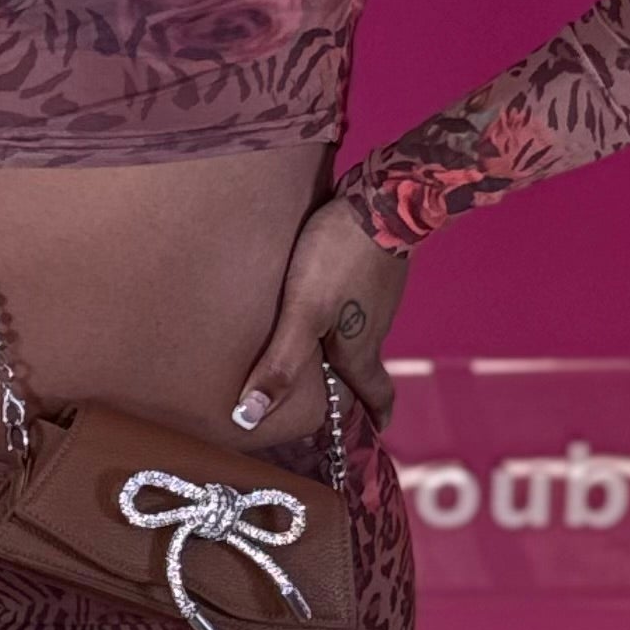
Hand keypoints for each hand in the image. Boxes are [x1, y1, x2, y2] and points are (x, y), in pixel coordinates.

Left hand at [231, 195, 407, 437]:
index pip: (375, 393)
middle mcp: (375, 328)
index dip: (377, 414)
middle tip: (333, 394)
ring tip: (318, 349)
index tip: (379, 430)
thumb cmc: (338, 259)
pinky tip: (324, 299)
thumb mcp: (303, 315)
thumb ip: (280, 365)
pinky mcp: (375, 267)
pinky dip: (343, 312)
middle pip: (363, 365)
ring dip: (344, 345)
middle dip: (351, 383)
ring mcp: (379, 296)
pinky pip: (358, 302)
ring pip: (360, 332)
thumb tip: (249, 417)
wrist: (379, 200)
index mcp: (360, 349)